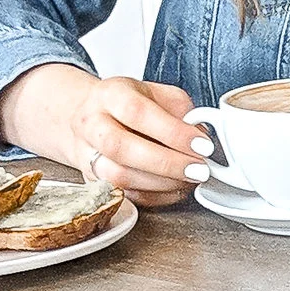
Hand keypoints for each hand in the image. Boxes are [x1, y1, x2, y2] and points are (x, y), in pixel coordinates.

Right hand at [0, 62, 212, 205]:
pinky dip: (155, 196)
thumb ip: (181, 111)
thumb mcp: (158, 94)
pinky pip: (124, 195)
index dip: (172, 132)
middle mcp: (91, 124)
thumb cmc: (132, 105)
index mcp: (110, 94)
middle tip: (199, 169)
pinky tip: (175, 188)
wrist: (93, 118)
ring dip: (162, 183)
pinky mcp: (93, 180)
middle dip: (166, 163)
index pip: (137, 112)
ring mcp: (87, 154)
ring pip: (119, 177)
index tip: (202, 146)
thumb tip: (201, 137)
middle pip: (121, 148)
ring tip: (190, 179)